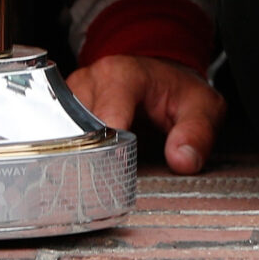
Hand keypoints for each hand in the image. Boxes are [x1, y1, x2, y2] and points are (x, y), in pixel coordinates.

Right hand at [67, 54, 224, 173]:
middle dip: (91, 158)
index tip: (114, 173)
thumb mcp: (203, 106)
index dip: (109, 148)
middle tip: (104, 185)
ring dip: (76, 159)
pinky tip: (81, 171)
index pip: (104, 116)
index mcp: (121, 74)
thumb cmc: (178, 91)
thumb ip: (197, 131)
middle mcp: (89, 82)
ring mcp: (69, 96)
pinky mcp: (58, 112)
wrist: (162, 79)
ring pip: (60, 137)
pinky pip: (55, 138)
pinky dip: (68, 156)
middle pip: (76, 129)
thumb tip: (182, 160)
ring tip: (93, 180)